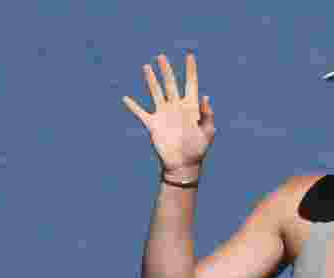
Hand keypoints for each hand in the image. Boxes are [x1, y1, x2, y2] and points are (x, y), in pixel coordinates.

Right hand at [123, 53, 215, 175]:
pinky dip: (133, 106)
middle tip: (161, 56)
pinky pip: (140, 113)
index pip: (191, 84)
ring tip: (146, 66)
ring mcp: (164, 114)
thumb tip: (205, 96)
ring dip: (151, 80)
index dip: (191, 70)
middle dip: (166, 70)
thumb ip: (207, 114)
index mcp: (191, 107)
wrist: (183, 165)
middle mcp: (176, 107)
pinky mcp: (153, 124)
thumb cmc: (198, 149)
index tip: (190, 56)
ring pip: (156, 92)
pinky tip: (125, 98)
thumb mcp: (207, 132)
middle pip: (170, 83)